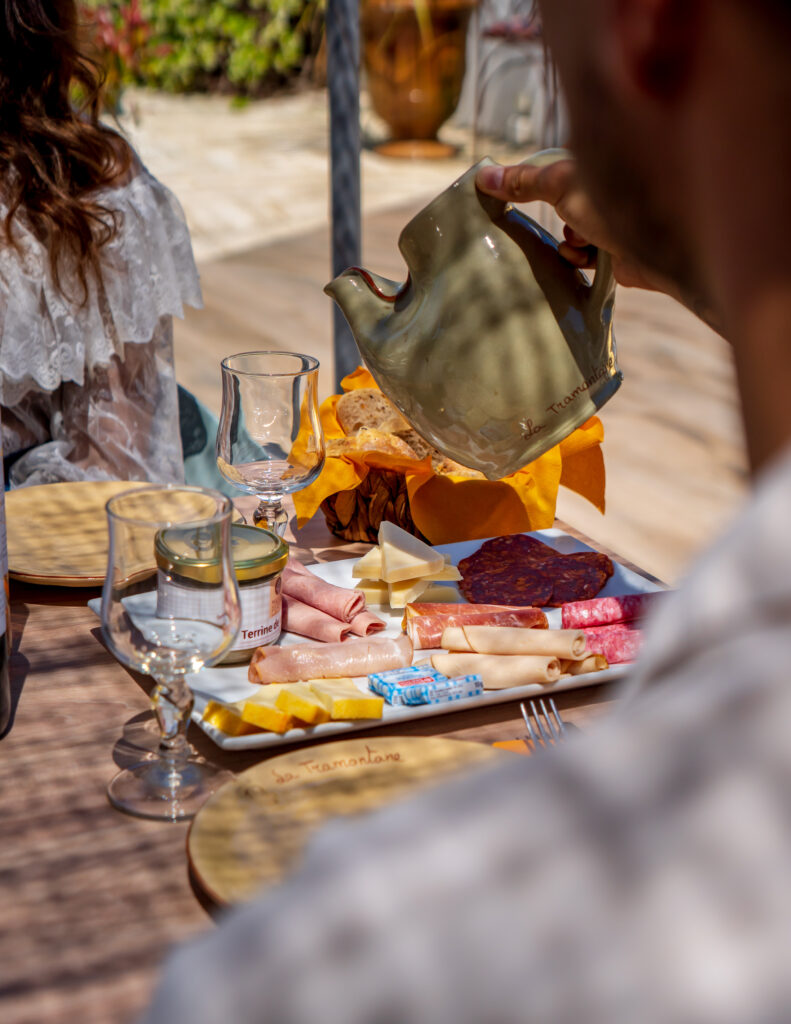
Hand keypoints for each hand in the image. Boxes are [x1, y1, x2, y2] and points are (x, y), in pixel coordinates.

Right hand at [475, 159, 666, 292]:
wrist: (660, 247)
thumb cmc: (615, 203)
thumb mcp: (561, 185)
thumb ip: (523, 182)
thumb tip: (481, 175)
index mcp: (600, 163)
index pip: (558, 170)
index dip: (539, 182)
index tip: (516, 194)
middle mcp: (609, 188)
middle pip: (563, 202)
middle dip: (558, 215)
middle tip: (553, 219)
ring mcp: (614, 220)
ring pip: (574, 230)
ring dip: (570, 239)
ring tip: (579, 241)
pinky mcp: (616, 249)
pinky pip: (585, 254)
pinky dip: (580, 257)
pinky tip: (585, 257)